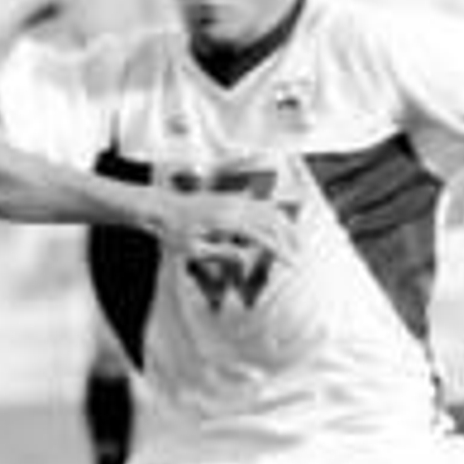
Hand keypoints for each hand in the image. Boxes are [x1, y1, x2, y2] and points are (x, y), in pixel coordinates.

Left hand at [152, 192, 297, 266]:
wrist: (162, 209)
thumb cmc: (173, 232)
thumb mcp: (193, 250)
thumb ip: (221, 253)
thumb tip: (247, 257)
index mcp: (225, 220)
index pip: (263, 235)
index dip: (281, 250)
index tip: (293, 264)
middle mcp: (233, 205)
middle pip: (273, 219)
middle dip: (290, 238)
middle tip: (300, 257)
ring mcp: (234, 199)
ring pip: (270, 209)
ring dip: (286, 227)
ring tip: (295, 245)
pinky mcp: (232, 198)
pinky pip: (261, 205)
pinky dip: (275, 218)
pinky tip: (280, 230)